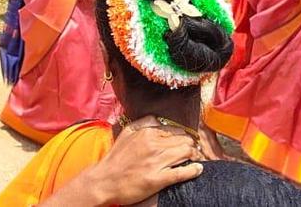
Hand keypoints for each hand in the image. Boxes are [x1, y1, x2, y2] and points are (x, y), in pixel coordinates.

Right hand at [80, 116, 202, 204]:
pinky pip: (182, 172)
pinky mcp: (158, 179)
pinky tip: (197, 169)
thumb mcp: (126, 133)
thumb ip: (143, 123)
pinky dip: (193, 170)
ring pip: (186, 153)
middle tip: (194, 151)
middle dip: (191, 145)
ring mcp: (156, 162)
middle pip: (184, 140)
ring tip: (195, 159)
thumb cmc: (114, 159)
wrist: (103, 181)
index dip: (183, 136)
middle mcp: (153, 145)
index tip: (186, 141)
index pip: (175, 130)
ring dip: (194, 156)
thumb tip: (158, 119)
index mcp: (146, 133)